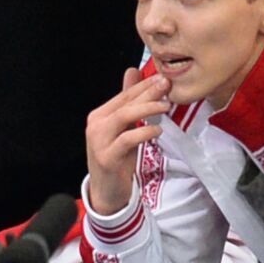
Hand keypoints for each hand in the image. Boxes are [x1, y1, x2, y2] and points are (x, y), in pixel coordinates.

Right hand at [85, 69, 170, 215]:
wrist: (106, 191)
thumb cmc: (117, 157)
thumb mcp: (124, 129)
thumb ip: (128, 102)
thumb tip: (133, 71)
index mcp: (100, 116)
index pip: (124, 95)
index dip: (144, 85)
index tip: (163, 78)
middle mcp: (96, 125)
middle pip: (125, 103)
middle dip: (148, 92)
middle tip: (166, 85)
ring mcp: (99, 141)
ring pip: (124, 116)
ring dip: (147, 108)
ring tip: (166, 105)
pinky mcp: (107, 157)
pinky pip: (126, 139)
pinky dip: (143, 132)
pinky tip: (157, 129)